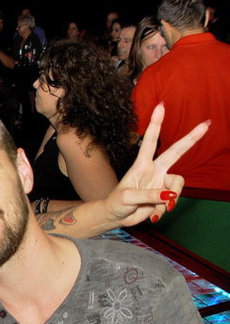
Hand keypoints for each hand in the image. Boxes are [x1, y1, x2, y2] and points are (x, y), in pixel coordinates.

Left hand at [104, 103, 209, 227]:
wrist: (117, 217)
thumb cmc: (117, 203)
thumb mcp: (128, 198)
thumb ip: (148, 195)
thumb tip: (170, 195)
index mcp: (141, 165)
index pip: (150, 142)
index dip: (156, 124)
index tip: (160, 106)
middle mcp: (154, 170)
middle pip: (176, 152)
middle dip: (191, 138)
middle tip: (206, 124)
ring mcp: (161, 182)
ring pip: (177, 186)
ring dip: (169, 200)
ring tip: (154, 210)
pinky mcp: (165, 196)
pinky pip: (173, 201)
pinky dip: (164, 210)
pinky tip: (153, 214)